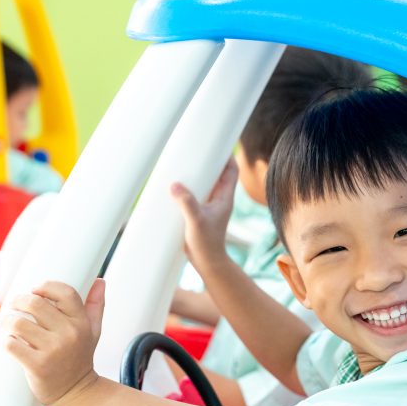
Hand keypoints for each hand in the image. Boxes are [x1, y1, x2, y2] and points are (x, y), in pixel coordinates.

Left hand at [3, 279, 105, 405]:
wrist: (76, 392)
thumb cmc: (80, 358)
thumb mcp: (93, 331)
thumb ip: (95, 305)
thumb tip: (100, 281)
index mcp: (81, 322)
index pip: (65, 292)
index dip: (46, 286)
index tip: (34, 290)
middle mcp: (69, 334)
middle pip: (35, 303)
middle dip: (19, 301)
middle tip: (14, 305)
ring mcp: (53, 350)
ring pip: (19, 323)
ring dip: (7, 321)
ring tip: (7, 323)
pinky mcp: (37, 365)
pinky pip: (11, 345)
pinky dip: (6, 341)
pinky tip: (10, 342)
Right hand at [171, 157, 238, 271]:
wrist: (207, 262)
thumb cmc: (206, 243)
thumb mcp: (195, 221)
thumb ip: (186, 202)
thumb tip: (175, 184)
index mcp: (224, 197)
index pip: (231, 170)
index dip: (226, 155)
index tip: (217, 142)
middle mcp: (218, 199)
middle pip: (217, 173)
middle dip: (208, 160)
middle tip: (194, 147)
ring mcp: (209, 205)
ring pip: (206, 183)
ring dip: (197, 173)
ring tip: (182, 161)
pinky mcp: (198, 212)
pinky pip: (195, 193)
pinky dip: (188, 186)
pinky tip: (175, 183)